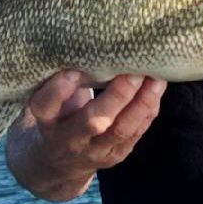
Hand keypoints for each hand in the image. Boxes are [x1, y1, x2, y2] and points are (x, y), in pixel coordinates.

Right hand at [7, 70, 167, 199]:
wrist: (57, 162)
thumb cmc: (56, 115)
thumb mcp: (48, 99)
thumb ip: (62, 79)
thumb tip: (93, 42)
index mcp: (46, 120)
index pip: (46, 106)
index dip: (59, 89)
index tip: (74, 70)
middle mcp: (68, 139)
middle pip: (93, 121)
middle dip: (117, 95)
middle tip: (134, 71)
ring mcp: (93, 151)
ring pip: (121, 130)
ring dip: (142, 102)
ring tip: (156, 78)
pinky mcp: (114, 156)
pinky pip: (135, 134)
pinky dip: (148, 110)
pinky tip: (157, 90)